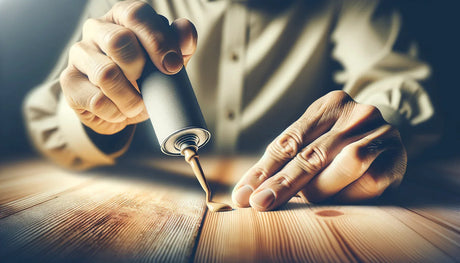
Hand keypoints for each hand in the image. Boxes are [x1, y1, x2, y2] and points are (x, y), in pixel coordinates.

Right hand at [60, 0, 196, 133]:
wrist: (118, 109)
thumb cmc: (144, 79)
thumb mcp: (167, 62)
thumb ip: (180, 45)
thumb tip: (185, 30)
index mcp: (123, 17)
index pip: (136, 14)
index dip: (158, 41)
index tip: (173, 67)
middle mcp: (96, 28)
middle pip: (119, 41)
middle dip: (141, 71)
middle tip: (150, 87)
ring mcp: (78, 53)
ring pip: (106, 74)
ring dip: (130, 99)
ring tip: (137, 106)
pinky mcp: (68, 81)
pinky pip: (96, 100)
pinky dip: (116, 112)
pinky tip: (119, 112)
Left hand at [232, 91, 406, 210]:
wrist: (390, 129)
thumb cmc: (339, 138)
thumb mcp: (313, 136)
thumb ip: (284, 158)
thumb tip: (248, 190)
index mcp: (329, 105)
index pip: (289, 141)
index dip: (264, 169)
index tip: (243, 193)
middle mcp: (355, 114)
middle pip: (312, 155)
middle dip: (282, 184)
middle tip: (259, 203)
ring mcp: (380, 132)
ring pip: (343, 166)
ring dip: (318, 190)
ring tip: (304, 201)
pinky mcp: (397, 156)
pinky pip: (368, 183)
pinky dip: (347, 195)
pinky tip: (335, 200)